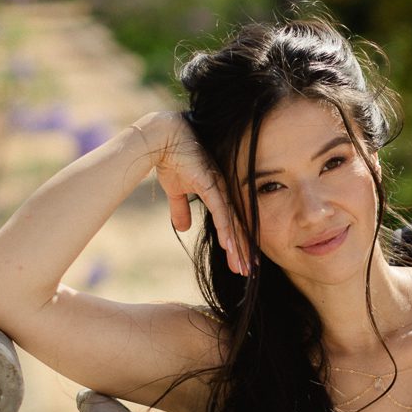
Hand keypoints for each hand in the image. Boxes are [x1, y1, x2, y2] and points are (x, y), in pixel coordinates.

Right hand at [132, 112, 248, 275]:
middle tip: (249, 272)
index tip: (243, 262)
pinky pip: (220, 211)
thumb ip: (181, 209)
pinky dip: (226, 229)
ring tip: (243, 266)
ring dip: (237, 247)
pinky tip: (230, 246)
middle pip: (237, 226)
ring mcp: (218, 187)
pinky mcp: (210, 184)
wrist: (161, 138)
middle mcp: (224, 192)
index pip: (232, 223)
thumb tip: (183, 228)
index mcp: (219, 193)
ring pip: (232, 223)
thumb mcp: (175, 191)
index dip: (238, 243)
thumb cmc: (171, 159)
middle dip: (243, 251)